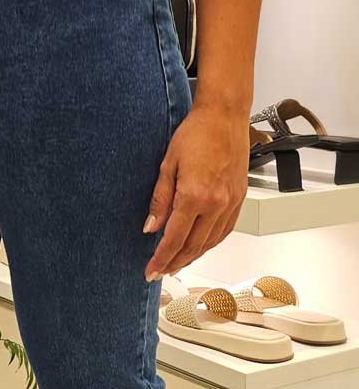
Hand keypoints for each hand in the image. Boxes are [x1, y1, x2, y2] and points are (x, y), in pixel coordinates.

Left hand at [143, 104, 248, 280]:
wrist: (224, 116)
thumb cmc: (196, 133)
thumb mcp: (167, 165)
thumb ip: (160, 200)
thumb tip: (150, 228)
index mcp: (195, 196)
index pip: (174, 239)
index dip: (160, 259)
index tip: (150, 270)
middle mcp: (216, 204)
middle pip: (192, 247)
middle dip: (174, 263)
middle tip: (159, 272)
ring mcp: (231, 203)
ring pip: (210, 243)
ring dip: (192, 257)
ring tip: (176, 264)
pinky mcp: (239, 199)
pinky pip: (224, 231)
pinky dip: (210, 244)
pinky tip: (199, 247)